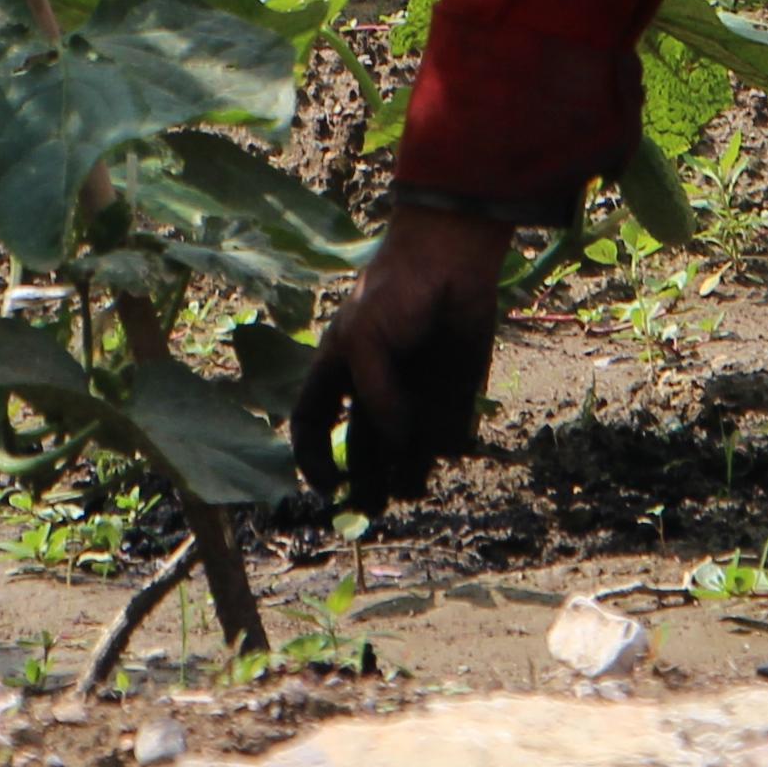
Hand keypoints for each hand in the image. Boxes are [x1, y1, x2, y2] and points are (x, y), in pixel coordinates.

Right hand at [292, 202, 508, 511]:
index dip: (313, 459)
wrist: (451, 262)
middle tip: (376, 504)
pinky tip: (444, 436)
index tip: (328, 487)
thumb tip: (398, 448)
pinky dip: (446, 445)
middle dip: (367, 482)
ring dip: (407, 474)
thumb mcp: (363, 342)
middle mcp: (376, 392)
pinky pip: (449, 437)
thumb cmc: (392, 295)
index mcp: (340, 373)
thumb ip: (375, 399)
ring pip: (408, 452)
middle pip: (363, 452)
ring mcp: (416, 396)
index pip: (313, 426)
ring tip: (411, 484)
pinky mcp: (455, 396)